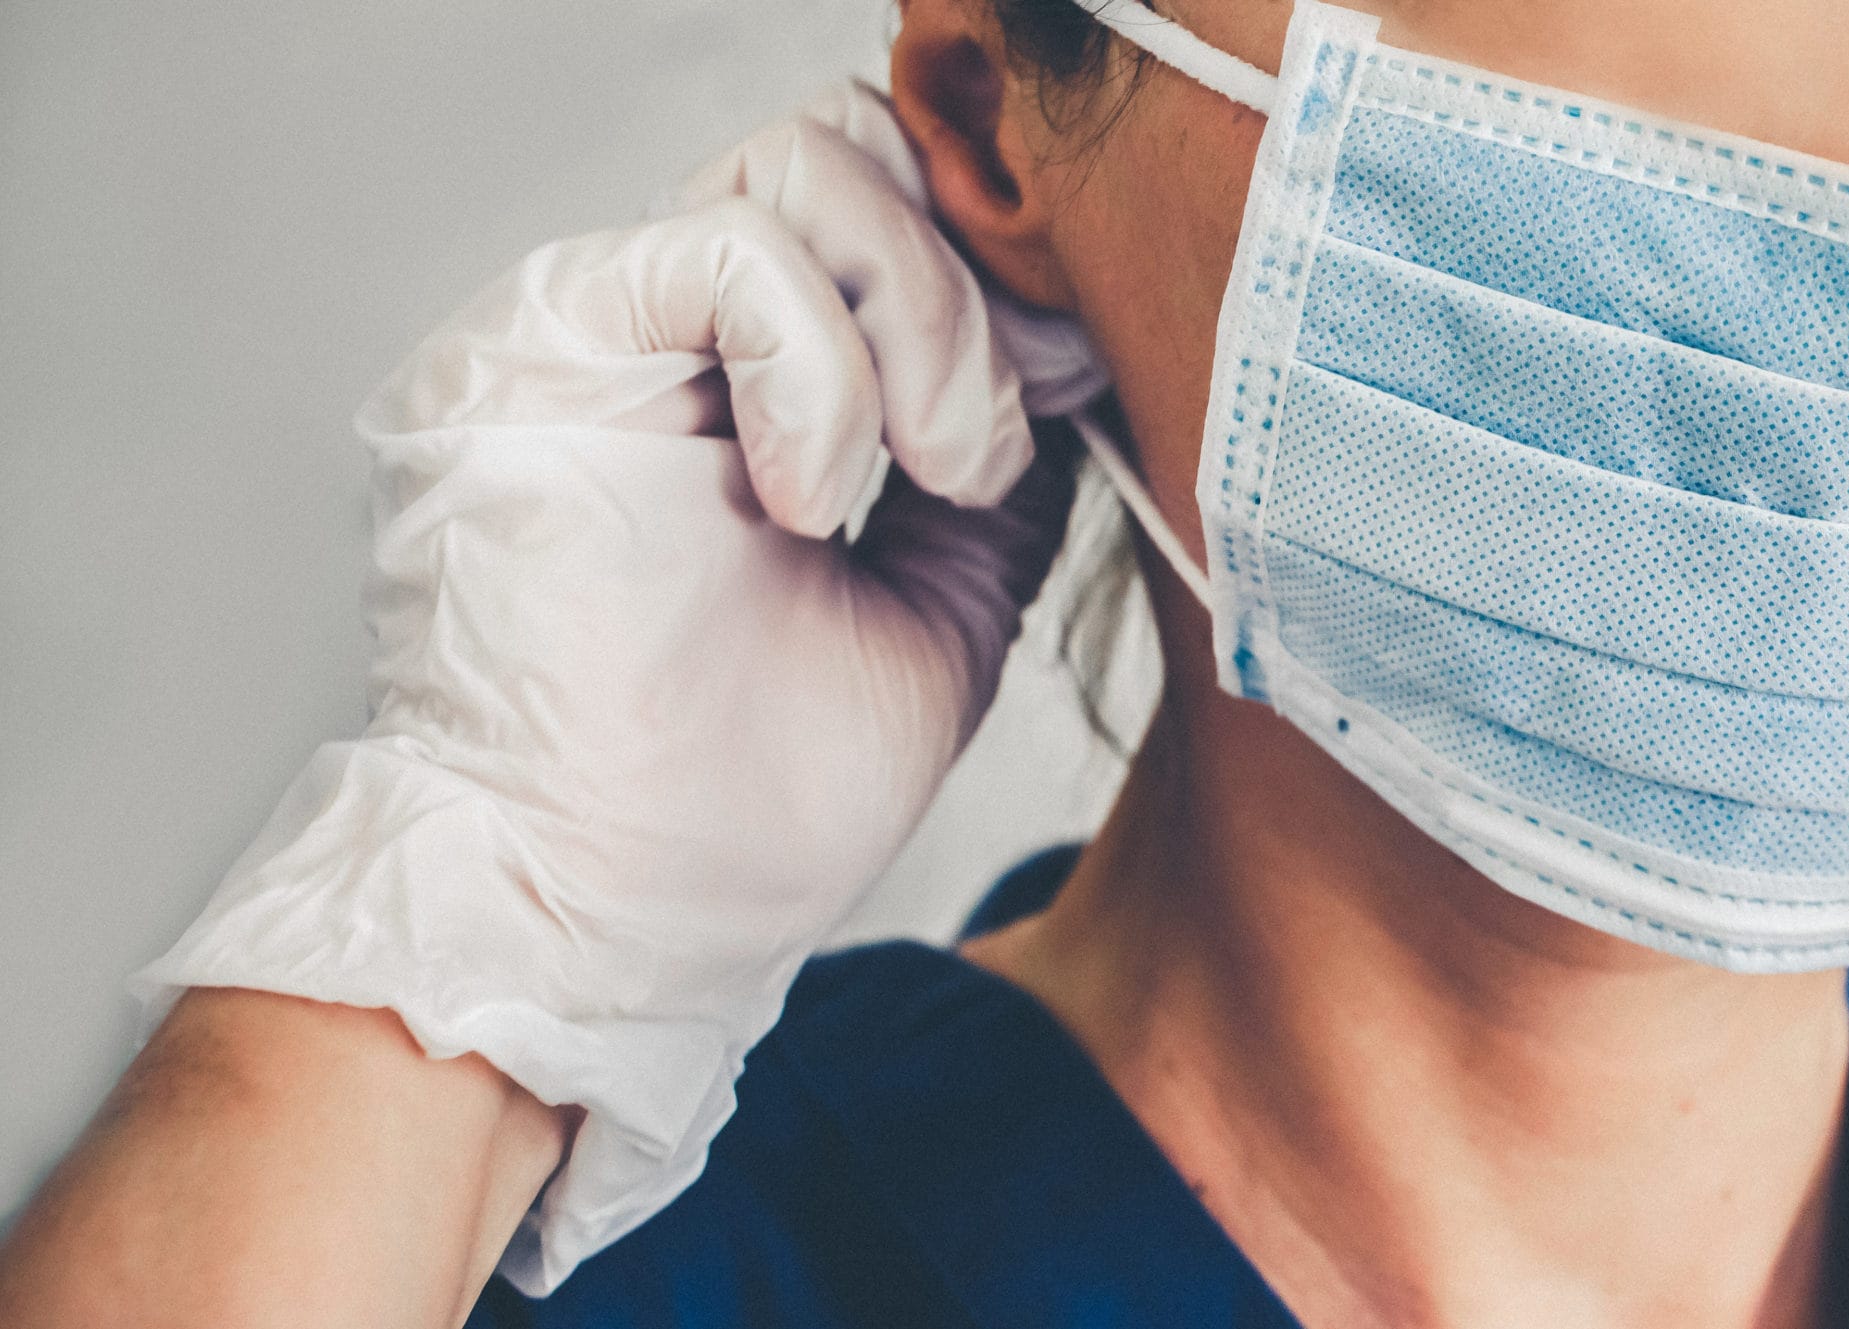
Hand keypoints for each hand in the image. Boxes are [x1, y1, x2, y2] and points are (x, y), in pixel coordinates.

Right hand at [135, 82, 1095, 1291]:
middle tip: (983, 461)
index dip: (1005, 280)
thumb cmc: (747, 803)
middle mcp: (664, 332)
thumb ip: (992, 465)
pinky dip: (817, 372)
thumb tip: (1071, 348)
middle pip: (857, 157)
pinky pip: (728, 254)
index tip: (1071, 396)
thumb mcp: (941, 602)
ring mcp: (596, 330)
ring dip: (914, 328)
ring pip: (804, 174)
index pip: (893, 206)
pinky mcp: (540, 350)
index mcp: (749, 379)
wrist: (623, 917)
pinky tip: (815, 501)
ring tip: (926, 479)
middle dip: (969, 295)